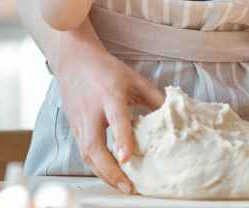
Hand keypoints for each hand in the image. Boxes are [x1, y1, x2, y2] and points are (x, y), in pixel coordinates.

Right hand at [56, 43, 164, 193]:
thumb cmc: (107, 70)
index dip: (121, 139)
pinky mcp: (74, 129)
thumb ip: (154, 98)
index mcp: (110, 95)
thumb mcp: (134, 79)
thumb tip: (174, 117)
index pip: (116, 119)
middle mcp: (92, 111)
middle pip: (94, 146)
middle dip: (109, 170)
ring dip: (103, 174)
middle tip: (127, 187)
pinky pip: (83, 153)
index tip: (127, 158)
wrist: (74, 61)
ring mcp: (80, 121)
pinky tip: (110, 176)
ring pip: (86, 154)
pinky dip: (96, 168)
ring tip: (122, 187)